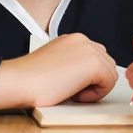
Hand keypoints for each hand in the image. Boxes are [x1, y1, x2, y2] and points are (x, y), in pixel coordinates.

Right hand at [0, 33, 117, 109]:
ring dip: (95, 86)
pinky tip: (75, 94)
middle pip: (106, 62)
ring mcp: (89, 50)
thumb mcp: (57, 62)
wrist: (22, 81)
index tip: (73, 83)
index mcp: (74, 39)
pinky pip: (109, 82)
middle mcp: (83, 40)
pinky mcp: (94, 64)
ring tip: (73, 91)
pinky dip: (95, 94)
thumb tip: (86, 74)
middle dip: (95, 79)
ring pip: (110, 73)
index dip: (89, 75)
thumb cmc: (31, 77)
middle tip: (74, 89)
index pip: (96, 55)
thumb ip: (73, 62)